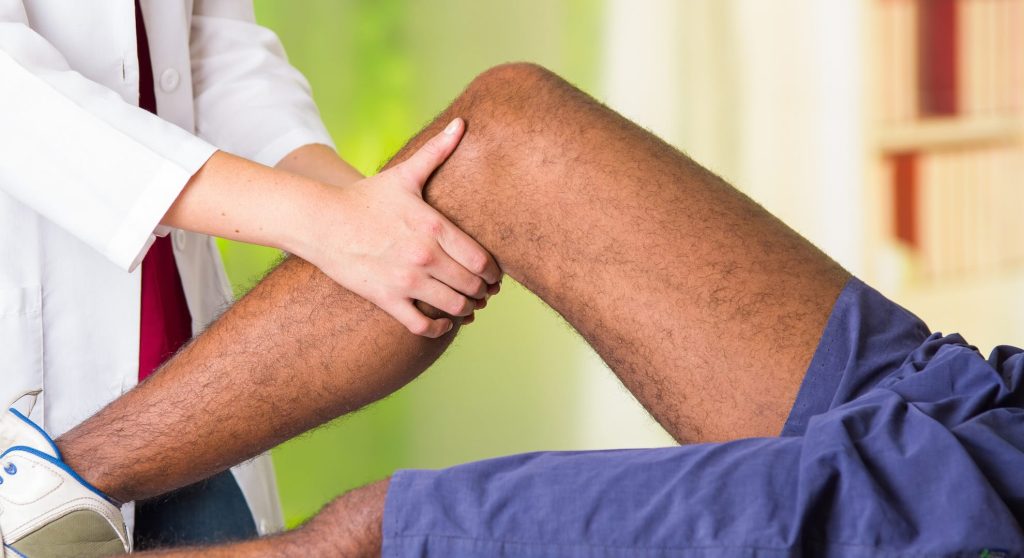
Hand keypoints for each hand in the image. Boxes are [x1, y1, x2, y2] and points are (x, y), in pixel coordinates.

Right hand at [296, 118, 500, 336]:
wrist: (320, 222)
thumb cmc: (365, 198)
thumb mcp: (404, 174)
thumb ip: (437, 151)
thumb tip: (462, 123)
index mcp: (434, 227)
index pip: (481, 260)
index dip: (494, 274)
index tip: (495, 277)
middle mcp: (424, 256)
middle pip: (472, 286)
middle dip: (484, 293)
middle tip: (485, 293)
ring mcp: (406, 280)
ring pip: (453, 307)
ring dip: (467, 311)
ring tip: (469, 307)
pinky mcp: (387, 299)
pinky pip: (423, 326)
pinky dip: (439, 329)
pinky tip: (443, 323)